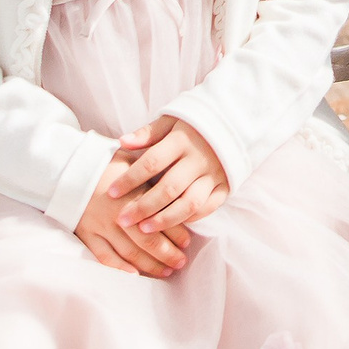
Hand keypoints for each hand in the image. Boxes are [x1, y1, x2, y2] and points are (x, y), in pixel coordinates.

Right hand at [75, 153, 190, 276]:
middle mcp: (118, 214)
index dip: (177, 233)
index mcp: (133, 194)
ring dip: (150, 265)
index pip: (161, 219)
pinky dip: (120, 268)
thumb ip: (153, 178)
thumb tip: (178, 188)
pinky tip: (135, 275)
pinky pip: (104, 256)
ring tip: (166, 271)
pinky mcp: (87, 234)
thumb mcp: (134, 163)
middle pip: (148, 241)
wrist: (69, 168)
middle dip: (168, 254)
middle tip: (181, 262)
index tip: (188, 243)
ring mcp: (101, 227)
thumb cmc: (107, 164)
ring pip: (129, 252)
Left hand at [109, 116, 231, 238]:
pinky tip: (172, 224)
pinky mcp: (226, 185)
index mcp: (182, 140)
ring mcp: (214, 174)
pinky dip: (190, 218)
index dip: (130, 179)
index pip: (151, 163)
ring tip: (144, 229)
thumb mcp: (171, 120)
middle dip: (143, 207)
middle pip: (168, 188)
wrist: (236, 122)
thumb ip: (148, 133)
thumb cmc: (195, 123)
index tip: (111, 193)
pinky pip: (208, 207)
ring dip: (165, 219)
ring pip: (189, 203)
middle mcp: (199, 159)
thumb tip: (122, 142)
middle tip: (122, 219)